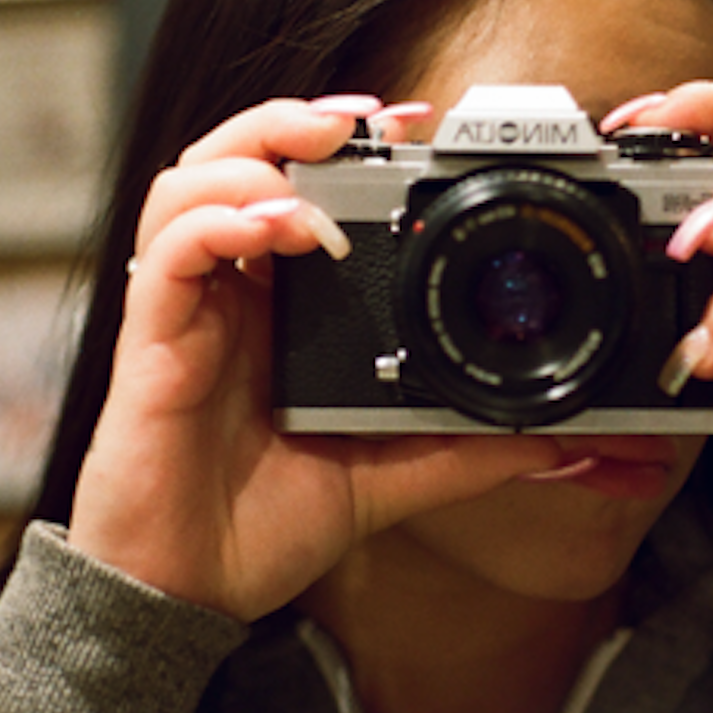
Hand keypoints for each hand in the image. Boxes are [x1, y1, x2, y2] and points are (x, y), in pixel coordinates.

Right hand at [67, 97, 560, 621]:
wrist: (192, 593)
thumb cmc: (267, 524)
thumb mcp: (390, 475)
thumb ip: (467, 448)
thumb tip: (559, 437)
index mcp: (281, 303)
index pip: (295, 184)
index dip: (340, 140)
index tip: (412, 125)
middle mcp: (231, 290)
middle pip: (236, 155)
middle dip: (295, 119)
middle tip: (362, 121)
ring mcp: (189, 309)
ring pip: (190, 180)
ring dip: (254, 157)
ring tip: (314, 168)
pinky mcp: (152, 342)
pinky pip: (167, 254)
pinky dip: (216, 223)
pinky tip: (269, 231)